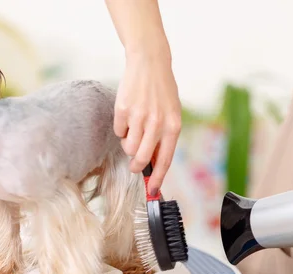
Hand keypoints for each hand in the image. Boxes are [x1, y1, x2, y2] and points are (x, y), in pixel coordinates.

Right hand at [114, 51, 181, 195]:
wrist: (150, 63)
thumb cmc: (162, 92)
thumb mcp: (171, 114)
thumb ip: (165, 138)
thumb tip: (155, 163)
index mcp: (173, 126)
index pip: (164, 160)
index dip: (158, 178)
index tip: (153, 191)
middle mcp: (157, 124)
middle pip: (141, 158)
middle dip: (136, 167)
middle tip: (134, 166)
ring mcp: (139, 117)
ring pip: (128, 147)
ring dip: (129, 143)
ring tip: (134, 129)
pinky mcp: (123, 110)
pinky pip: (119, 131)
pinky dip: (122, 127)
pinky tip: (129, 113)